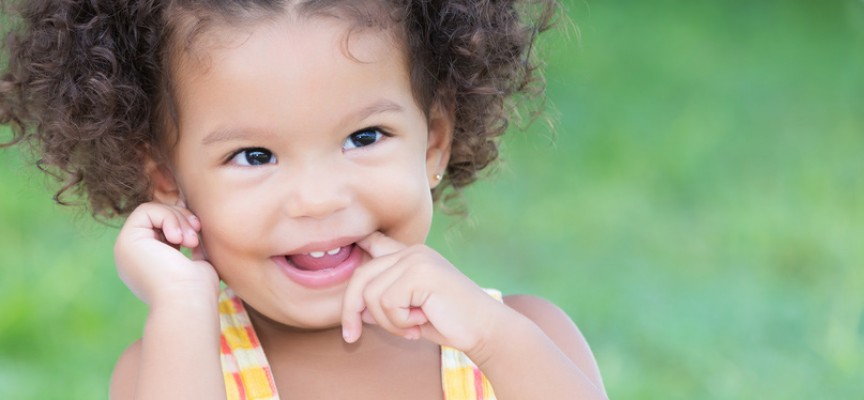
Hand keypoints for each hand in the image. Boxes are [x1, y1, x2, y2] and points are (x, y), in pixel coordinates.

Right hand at [114, 202, 219, 306]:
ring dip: (178, 218)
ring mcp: (127, 250)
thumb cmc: (198, 290)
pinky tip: (179, 239)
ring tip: (191, 241)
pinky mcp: (126, 242)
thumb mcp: (198, 263)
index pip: (163, 228)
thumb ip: (192, 246)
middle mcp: (134, 257)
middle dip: (182, 217)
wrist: (188, 304)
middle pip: (157, 217)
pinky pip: (146, 210)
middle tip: (196, 235)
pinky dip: (168, 217)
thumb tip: (194, 225)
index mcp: (148, 265)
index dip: (183, 222)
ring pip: (152, 211)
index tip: (199, 234)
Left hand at [341, 232, 507, 351]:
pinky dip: (399, 322)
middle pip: (361, 276)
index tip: (350, 244)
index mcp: (410, 256)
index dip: (359, 243)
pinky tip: (421, 323)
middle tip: (352, 337)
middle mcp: (412, 252)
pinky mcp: (420, 272)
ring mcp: (416, 259)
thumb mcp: (408, 313)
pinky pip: (387, 302)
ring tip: (411, 327)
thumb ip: (384, 305)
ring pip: (371, 294)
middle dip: (352, 310)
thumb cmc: (449, 323)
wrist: (484, 329)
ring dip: (387, 322)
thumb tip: (357, 310)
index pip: (375, 244)